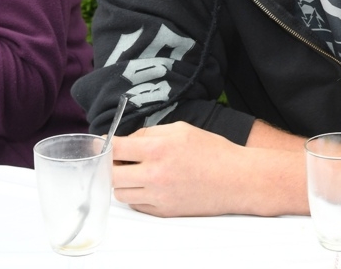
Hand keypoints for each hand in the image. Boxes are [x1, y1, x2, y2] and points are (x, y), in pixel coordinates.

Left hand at [112, 121, 296, 216]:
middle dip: (111, 166)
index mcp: (159, 149)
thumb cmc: (214, 152)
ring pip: (120, 192)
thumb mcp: (182, 130)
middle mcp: (155, 174)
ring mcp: (158, 196)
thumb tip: (128, 141)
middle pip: (111, 174)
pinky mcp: (163, 211)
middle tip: (120, 161)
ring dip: (124, 182)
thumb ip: (151, 133)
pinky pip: (136, 204)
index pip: (116, 148)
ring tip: (140, 173)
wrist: (237, 179)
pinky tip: (152, 185)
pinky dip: (138, 195)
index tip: (103, 144)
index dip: (104, 144)